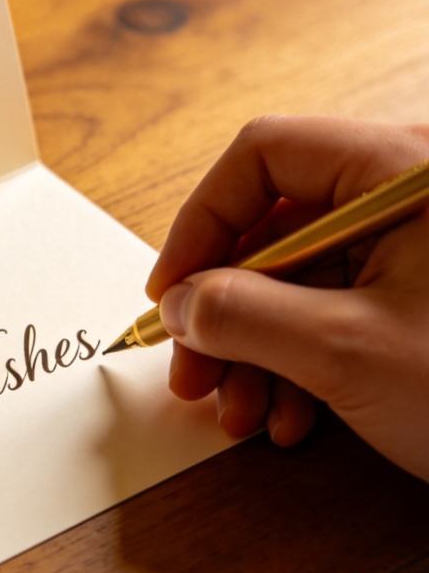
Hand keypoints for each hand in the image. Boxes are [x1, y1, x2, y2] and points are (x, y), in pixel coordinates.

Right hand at [146, 115, 428, 479]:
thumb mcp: (347, 350)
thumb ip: (242, 314)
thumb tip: (180, 301)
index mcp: (401, 169)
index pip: (263, 156)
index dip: (200, 222)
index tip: (170, 292)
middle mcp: (410, 194)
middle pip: (276, 227)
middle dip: (224, 311)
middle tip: (192, 374)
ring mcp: (422, 246)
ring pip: (302, 279)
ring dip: (256, 351)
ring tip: (242, 414)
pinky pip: (341, 309)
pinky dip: (302, 363)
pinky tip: (293, 416)